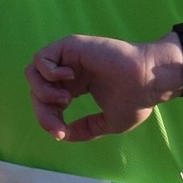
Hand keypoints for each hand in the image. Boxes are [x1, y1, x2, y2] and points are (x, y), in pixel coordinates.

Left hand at [25, 33, 182, 142]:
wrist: (149, 81)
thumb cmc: (136, 99)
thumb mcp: (107, 123)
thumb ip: (84, 129)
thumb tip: (62, 135)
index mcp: (76, 86)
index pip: (48, 102)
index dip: (49, 120)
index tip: (61, 133)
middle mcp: (69, 71)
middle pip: (37, 90)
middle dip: (43, 112)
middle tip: (59, 124)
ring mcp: (69, 58)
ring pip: (32, 74)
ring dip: (43, 92)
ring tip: (65, 99)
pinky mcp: (71, 46)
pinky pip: (41, 58)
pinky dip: (48, 73)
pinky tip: (69, 79)